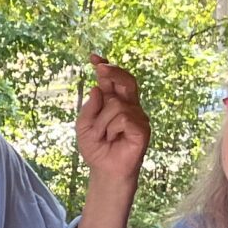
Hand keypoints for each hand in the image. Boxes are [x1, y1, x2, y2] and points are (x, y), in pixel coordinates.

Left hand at [75, 54, 149, 182]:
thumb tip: (97, 88)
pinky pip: (123, 119)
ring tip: (103, 136)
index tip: (94, 58)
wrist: (105, 169)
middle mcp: (129, 106)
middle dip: (113, 72)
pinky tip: (113, 139)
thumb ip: (89, 108)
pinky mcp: (143, 128)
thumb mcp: (84, 126)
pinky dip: (111, 129)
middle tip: (100, 68)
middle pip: (126, 80)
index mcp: (115, 102)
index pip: (113, 80)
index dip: (106, 67)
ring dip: (102, 122)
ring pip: (116, 105)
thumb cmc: (96, 147)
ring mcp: (138, 116)